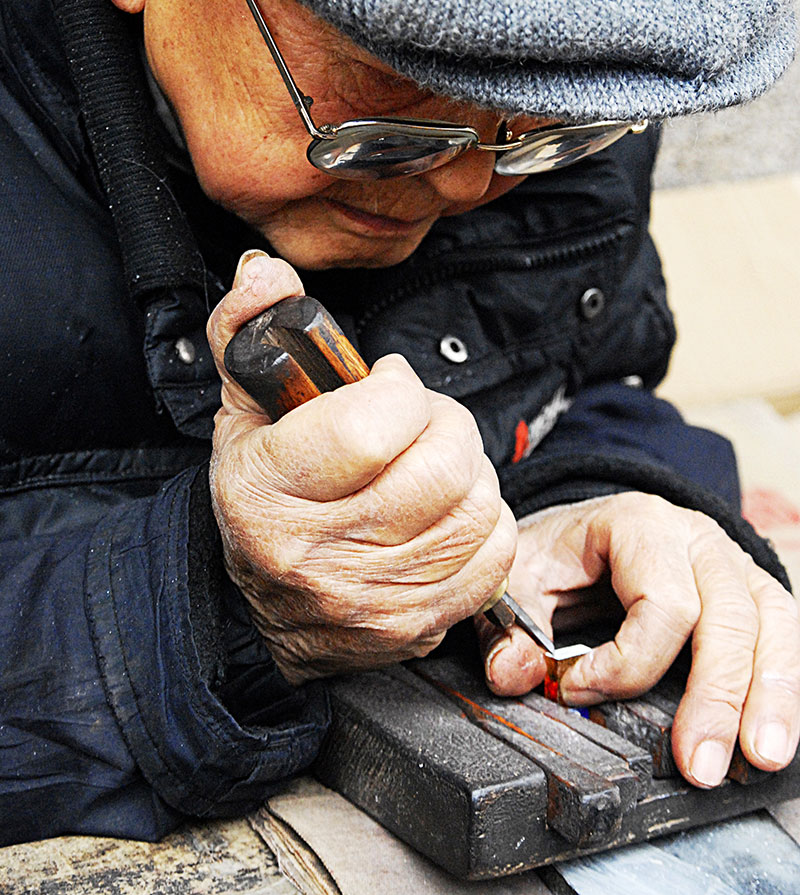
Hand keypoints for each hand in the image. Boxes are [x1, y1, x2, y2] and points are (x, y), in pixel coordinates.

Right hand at [207, 250, 516, 684]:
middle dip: (442, 422)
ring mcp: (377, 597)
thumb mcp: (242, 412)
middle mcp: (320, 553)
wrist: (271, 616)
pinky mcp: (423, 622)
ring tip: (433, 462)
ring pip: (477, 503)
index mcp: (267, 492)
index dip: (396, 389)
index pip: (370, 427)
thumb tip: (264, 271)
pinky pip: (495, 551)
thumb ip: (248, 329)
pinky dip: (485, 518)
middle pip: (439, 464)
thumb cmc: (263, 501)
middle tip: (417, 420)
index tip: (385, 384)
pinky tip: (448, 511)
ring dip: (468, 467)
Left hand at [476, 493, 799, 787]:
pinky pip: (783, 635)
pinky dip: (783, 686)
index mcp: (638, 524)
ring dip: (768, 697)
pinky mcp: (752, 595)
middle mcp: (696, 538)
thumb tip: (513, 675)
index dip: (626, 663)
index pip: (661, 600)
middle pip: (728, 616)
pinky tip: (773, 735)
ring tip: (760, 757)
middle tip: (699, 764)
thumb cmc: (557, 555)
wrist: (585, 529)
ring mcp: (732, 564)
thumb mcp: (517, 578)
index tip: (577, 691)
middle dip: (716, 696)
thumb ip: (508, 627)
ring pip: (771, 624)